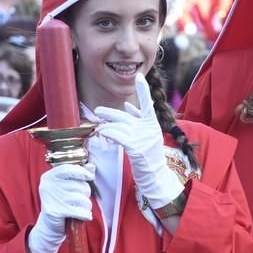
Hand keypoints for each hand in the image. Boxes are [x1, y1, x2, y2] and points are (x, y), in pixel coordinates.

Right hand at [27, 163, 93, 252]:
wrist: (48, 226)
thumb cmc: (61, 203)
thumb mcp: (67, 186)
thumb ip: (78, 174)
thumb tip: (91, 166)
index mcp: (49, 176)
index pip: (69, 168)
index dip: (82, 172)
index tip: (90, 177)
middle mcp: (48, 186)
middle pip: (78, 184)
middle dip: (85, 192)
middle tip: (80, 199)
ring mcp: (51, 199)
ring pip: (81, 198)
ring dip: (86, 205)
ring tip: (81, 208)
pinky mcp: (55, 212)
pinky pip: (79, 210)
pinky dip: (85, 214)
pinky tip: (85, 216)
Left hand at [95, 73, 183, 208]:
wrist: (155, 176)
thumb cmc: (148, 156)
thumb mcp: (147, 135)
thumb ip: (137, 120)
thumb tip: (127, 106)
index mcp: (153, 123)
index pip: (147, 103)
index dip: (143, 90)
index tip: (139, 76)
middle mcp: (149, 128)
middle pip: (124, 116)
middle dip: (109, 113)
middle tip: (97, 111)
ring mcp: (144, 138)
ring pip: (118, 127)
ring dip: (106, 128)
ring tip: (100, 130)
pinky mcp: (137, 148)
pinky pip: (118, 136)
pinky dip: (109, 133)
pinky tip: (103, 133)